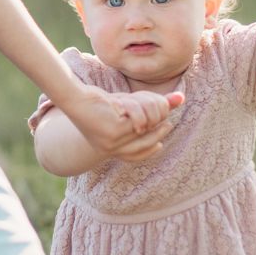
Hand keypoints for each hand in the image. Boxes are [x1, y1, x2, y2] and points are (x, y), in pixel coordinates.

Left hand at [66, 86, 181, 163]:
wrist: (76, 98)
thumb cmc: (99, 102)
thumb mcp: (127, 107)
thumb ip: (149, 107)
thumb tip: (179, 98)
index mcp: (110, 149)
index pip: (135, 156)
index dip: (149, 150)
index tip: (160, 145)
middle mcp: (111, 149)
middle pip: (147, 140)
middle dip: (158, 123)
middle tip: (165, 112)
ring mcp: (113, 142)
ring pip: (145, 124)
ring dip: (145, 107)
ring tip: (137, 99)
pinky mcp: (115, 131)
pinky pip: (138, 116)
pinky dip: (134, 104)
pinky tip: (120, 101)